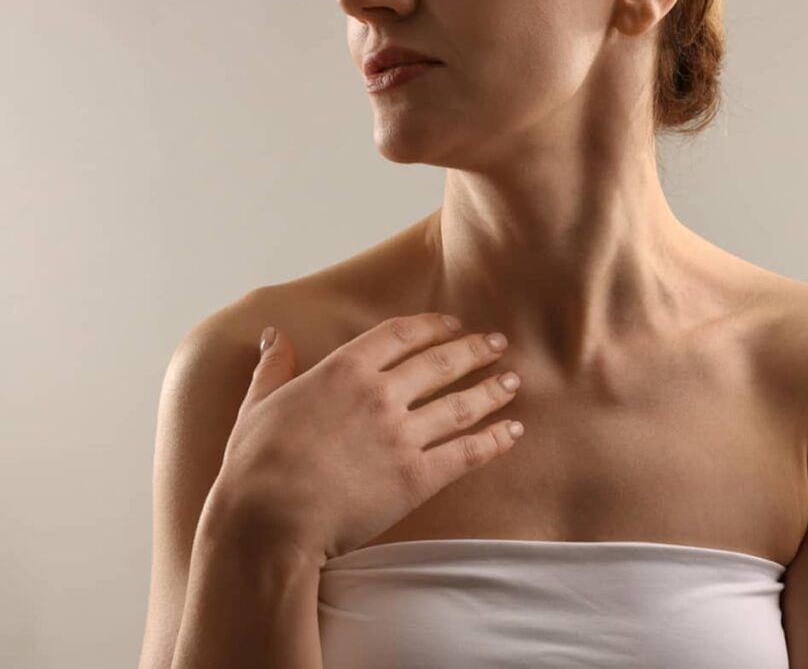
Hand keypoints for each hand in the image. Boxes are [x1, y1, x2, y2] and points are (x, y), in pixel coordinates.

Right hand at [207, 313, 523, 564]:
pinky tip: (513, 432)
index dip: (433, 326)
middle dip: (474, 350)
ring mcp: (402, 436)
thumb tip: (274, 335)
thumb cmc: (256, 465)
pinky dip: (494, 440)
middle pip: (441, 363)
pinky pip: (466, 453)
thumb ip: (274, 367)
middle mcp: (380, 395)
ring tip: (513, 381)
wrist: (269, 521)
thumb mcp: (259, 405)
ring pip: (461, 405)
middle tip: (498, 344)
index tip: (454, 324)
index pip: (400, 334)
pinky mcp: (416, 477)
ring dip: (492, 390)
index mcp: (343, 370)